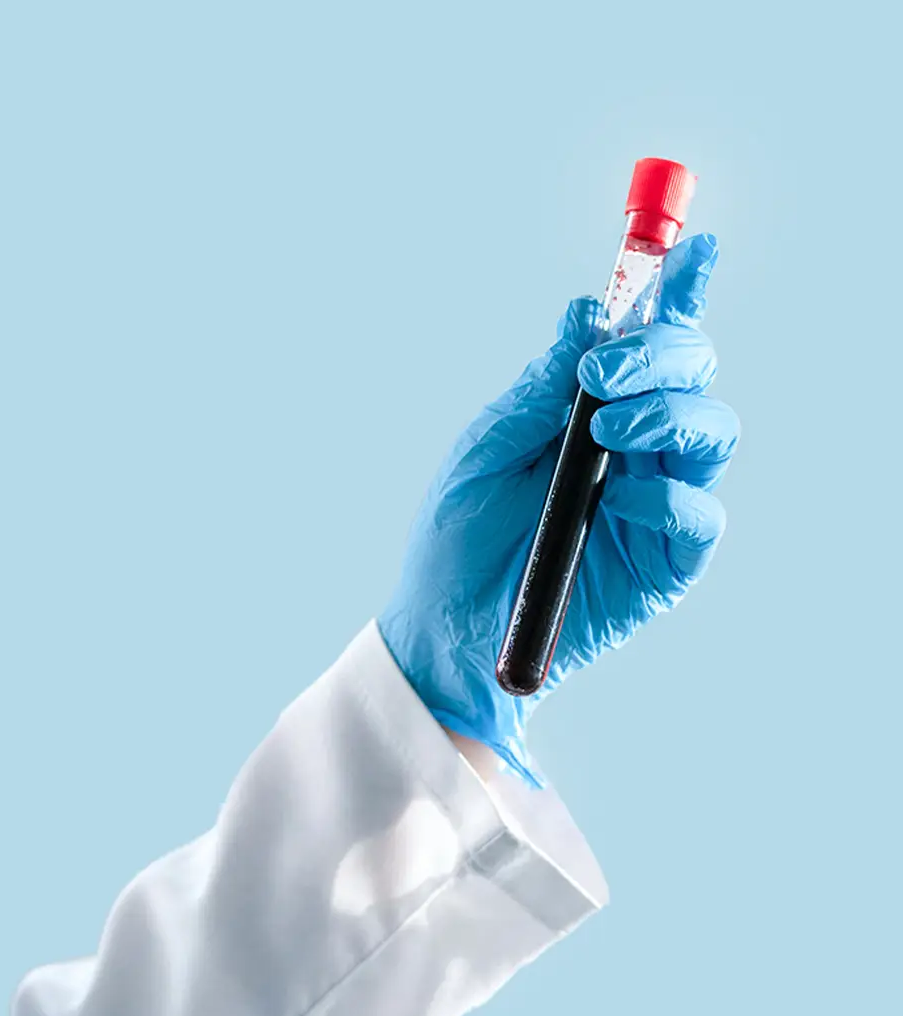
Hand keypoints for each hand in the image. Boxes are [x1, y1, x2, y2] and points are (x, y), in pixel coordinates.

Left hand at [379, 234, 738, 785]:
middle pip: (694, 374)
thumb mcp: (483, 449)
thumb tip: (586, 312)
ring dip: (670, 413)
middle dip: (664, 353)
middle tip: (605, 372)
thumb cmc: (456, 538)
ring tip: (608, 429)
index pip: (649, 344)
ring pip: (713, 433)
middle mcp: (636, 450)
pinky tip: (618, 502)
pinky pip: (701, 516)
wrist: (445, 629)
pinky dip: (669, 498)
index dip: (676, 292)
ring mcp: (656, 504)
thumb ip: (538, 387)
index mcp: (593, 414)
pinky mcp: (665, 563)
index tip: (691, 244)